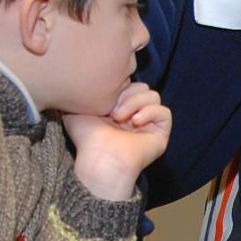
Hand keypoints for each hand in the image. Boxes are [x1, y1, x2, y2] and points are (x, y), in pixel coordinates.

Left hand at [65, 82, 169, 198]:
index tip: (104, 98)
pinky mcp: (160, 133)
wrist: (99, 157)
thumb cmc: (87, 138)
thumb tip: (78, 85)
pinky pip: (164, 112)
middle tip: (112, 111)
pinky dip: (150, 112)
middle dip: (127, 94)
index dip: (118, 86)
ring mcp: (149, 124)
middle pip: (143, 87)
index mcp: (119, 108)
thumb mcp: (76, 110)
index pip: (129, 83)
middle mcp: (135, 115)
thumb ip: (80, 96)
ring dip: (135, 103)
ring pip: (154, 96)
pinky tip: (135, 122)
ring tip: (120, 118)